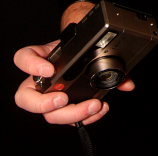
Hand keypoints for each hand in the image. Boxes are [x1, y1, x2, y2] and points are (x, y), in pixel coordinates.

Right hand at [14, 3, 134, 125]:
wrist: (81, 53)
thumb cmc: (78, 49)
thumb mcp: (87, 46)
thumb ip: (107, 59)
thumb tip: (126, 83)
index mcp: (43, 57)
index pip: (24, 58)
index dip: (31, 65)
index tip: (49, 69)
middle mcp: (40, 80)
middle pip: (24, 97)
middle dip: (43, 103)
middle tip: (62, 99)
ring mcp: (48, 96)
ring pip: (47, 114)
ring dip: (70, 114)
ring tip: (92, 106)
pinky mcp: (60, 109)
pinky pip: (66, 119)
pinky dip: (83, 118)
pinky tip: (97, 111)